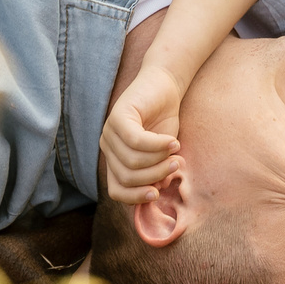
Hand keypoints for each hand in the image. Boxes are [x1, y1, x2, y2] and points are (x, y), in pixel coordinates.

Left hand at [100, 69, 184, 203]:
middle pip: (127, 177)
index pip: (116, 190)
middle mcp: (107, 147)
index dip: (135, 197)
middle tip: (175, 165)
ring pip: (133, 161)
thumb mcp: (161, 154)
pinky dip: (158, 146)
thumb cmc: (163, 121)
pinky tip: (173, 142)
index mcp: (114, 160)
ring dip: (160, 160)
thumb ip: (156, 172)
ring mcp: (109, 131)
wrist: (165, 86)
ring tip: (176, 152)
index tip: (157, 195)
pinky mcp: (117, 116)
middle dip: (155, 176)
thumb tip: (155, 190)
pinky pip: (137, 141)